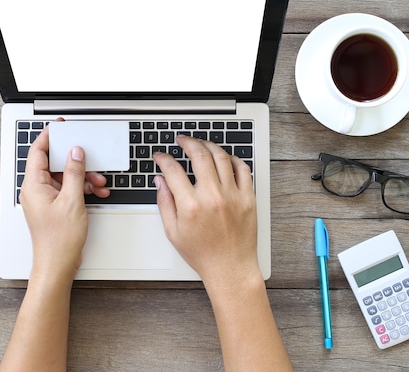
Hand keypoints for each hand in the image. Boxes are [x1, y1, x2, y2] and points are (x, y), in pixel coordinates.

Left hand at [19, 124, 108, 280]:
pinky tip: (96, 191)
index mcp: (33, 185)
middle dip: (76, 161)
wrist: (58, 264)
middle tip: (90, 157)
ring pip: (65, 176)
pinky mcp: (55, 206)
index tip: (61, 127)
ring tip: (98, 182)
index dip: (50, 137)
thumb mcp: (72, 200)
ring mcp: (46, 199)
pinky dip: (82, 188)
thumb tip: (75, 152)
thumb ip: (74, 173)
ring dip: (83, 176)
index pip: (38, 152)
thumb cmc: (58, 240)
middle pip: (55, 164)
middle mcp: (36, 190)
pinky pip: (68, 189)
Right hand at [153, 136, 258, 286]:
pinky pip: (243, 169)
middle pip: (199, 155)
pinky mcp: (248, 198)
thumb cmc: (203, 254)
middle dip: (187, 142)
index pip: (173, 169)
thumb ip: (164, 202)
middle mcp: (212, 196)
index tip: (160, 156)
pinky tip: (224, 158)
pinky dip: (233, 158)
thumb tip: (160, 180)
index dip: (163, 158)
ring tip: (201, 144)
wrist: (230, 268)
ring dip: (209, 145)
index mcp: (190, 205)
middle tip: (181, 140)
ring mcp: (233, 195)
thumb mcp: (173, 232)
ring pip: (221, 157)